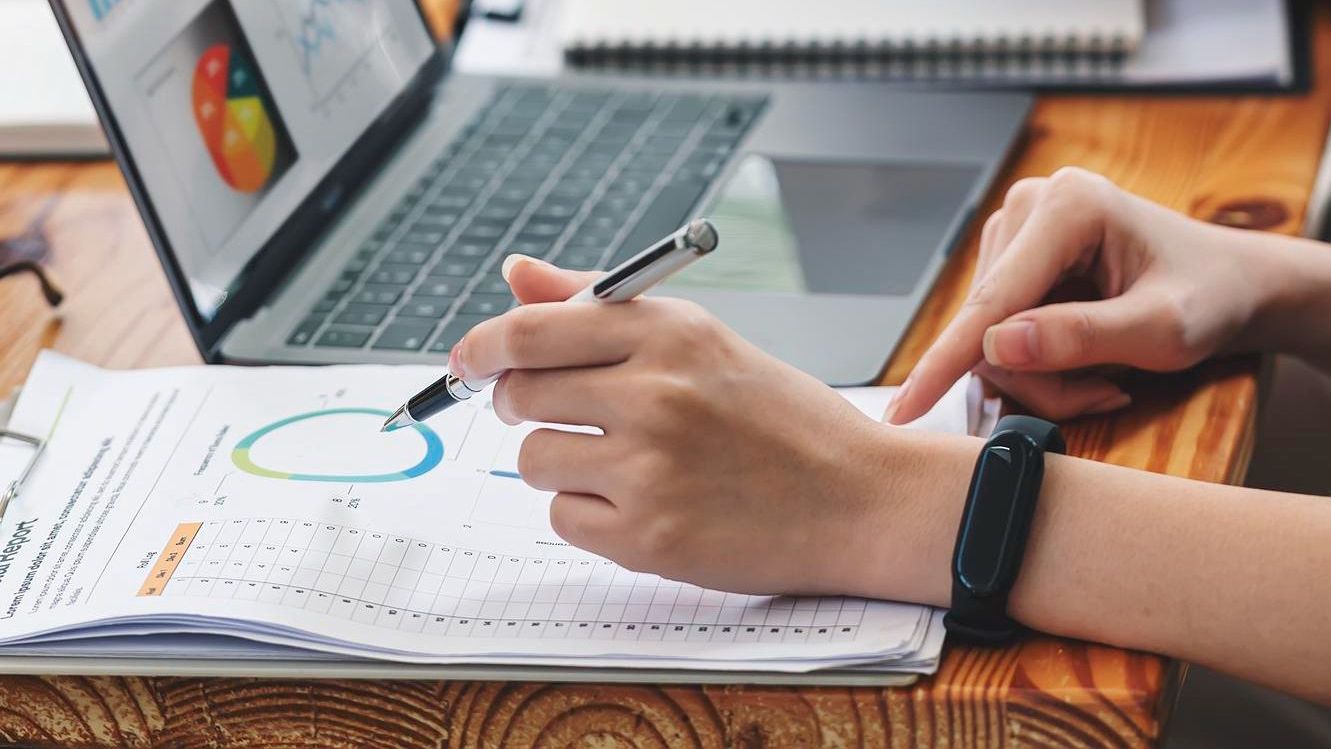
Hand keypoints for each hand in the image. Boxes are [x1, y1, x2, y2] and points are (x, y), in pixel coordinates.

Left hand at [447, 255, 935, 595]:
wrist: (858, 498)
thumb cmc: (782, 419)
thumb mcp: (703, 340)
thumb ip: (598, 306)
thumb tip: (514, 274)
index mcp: (669, 333)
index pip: (530, 330)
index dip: (482, 347)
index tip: (469, 362)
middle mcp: (656, 394)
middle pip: (519, 395)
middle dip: (519, 404)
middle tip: (550, 411)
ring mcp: (651, 469)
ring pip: (534, 460)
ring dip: (558, 461)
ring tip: (617, 461)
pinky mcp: (649, 538)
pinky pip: (562, 518)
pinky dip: (586, 512)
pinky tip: (639, 502)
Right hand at [887, 167, 1278, 423]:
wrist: (1229, 283)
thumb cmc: (1209, 297)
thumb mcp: (1164, 328)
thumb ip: (1083, 336)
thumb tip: (997, 346)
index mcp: (1068, 207)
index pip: (993, 301)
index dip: (945, 361)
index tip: (903, 408)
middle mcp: (1028, 208)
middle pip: (988, 326)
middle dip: (1039, 379)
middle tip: (1102, 396)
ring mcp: (1013, 233)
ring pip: (988, 337)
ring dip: (1040, 377)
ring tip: (1101, 377)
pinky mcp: (1010, 260)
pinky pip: (997, 333)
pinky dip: (1038, 366)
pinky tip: (1083, 361)